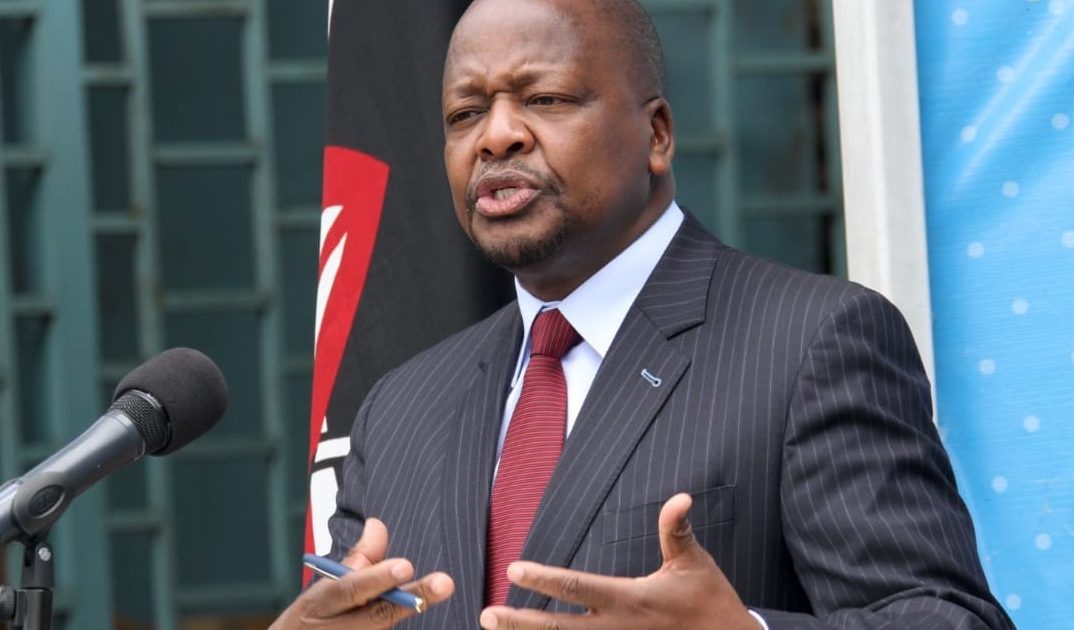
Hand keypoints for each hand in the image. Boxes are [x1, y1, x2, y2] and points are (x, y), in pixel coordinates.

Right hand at [271, 518, 453, 628]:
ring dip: (412, 607)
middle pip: (380, 615)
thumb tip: (378, 524)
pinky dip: (402, 617)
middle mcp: (337, 629)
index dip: (378, 578)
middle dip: (415, 598)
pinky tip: (422, 601)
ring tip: (438, 588)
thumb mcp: (325, 585)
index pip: (351, 589)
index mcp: (322, 603)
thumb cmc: (315, 615)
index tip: (405, 566)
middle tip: (445, 583)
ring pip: (385, 627)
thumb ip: (359, 557)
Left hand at [479, 493, 759, 628]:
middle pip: (559, 627)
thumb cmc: (710, 603)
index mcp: (631, 599)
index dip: (545, 579)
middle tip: (487, 614)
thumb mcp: (694, 563)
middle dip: (521, 622)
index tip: (514, 570)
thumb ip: (676, 531)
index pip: (579, 588)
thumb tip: (680, 498)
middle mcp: (618, 629)